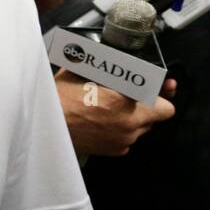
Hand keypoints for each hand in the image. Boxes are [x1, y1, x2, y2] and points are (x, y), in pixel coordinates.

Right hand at [55, 69, 176, 156]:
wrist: (44, 128)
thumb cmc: (60, 99)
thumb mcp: (81, 72)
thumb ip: (103, 66)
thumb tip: (110, 58)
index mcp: (126, 104)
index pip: (165, 106)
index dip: (164, 94)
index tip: (163, 87)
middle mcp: (130, 126)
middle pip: (156, 118)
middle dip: (147, 106)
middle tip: (131, 95)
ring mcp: (122, 141)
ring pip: (141, 129)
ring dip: (133, 118)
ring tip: (111, 108)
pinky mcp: (112, 152)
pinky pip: (126, 140)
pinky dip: (120, 131)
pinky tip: (103, 122)